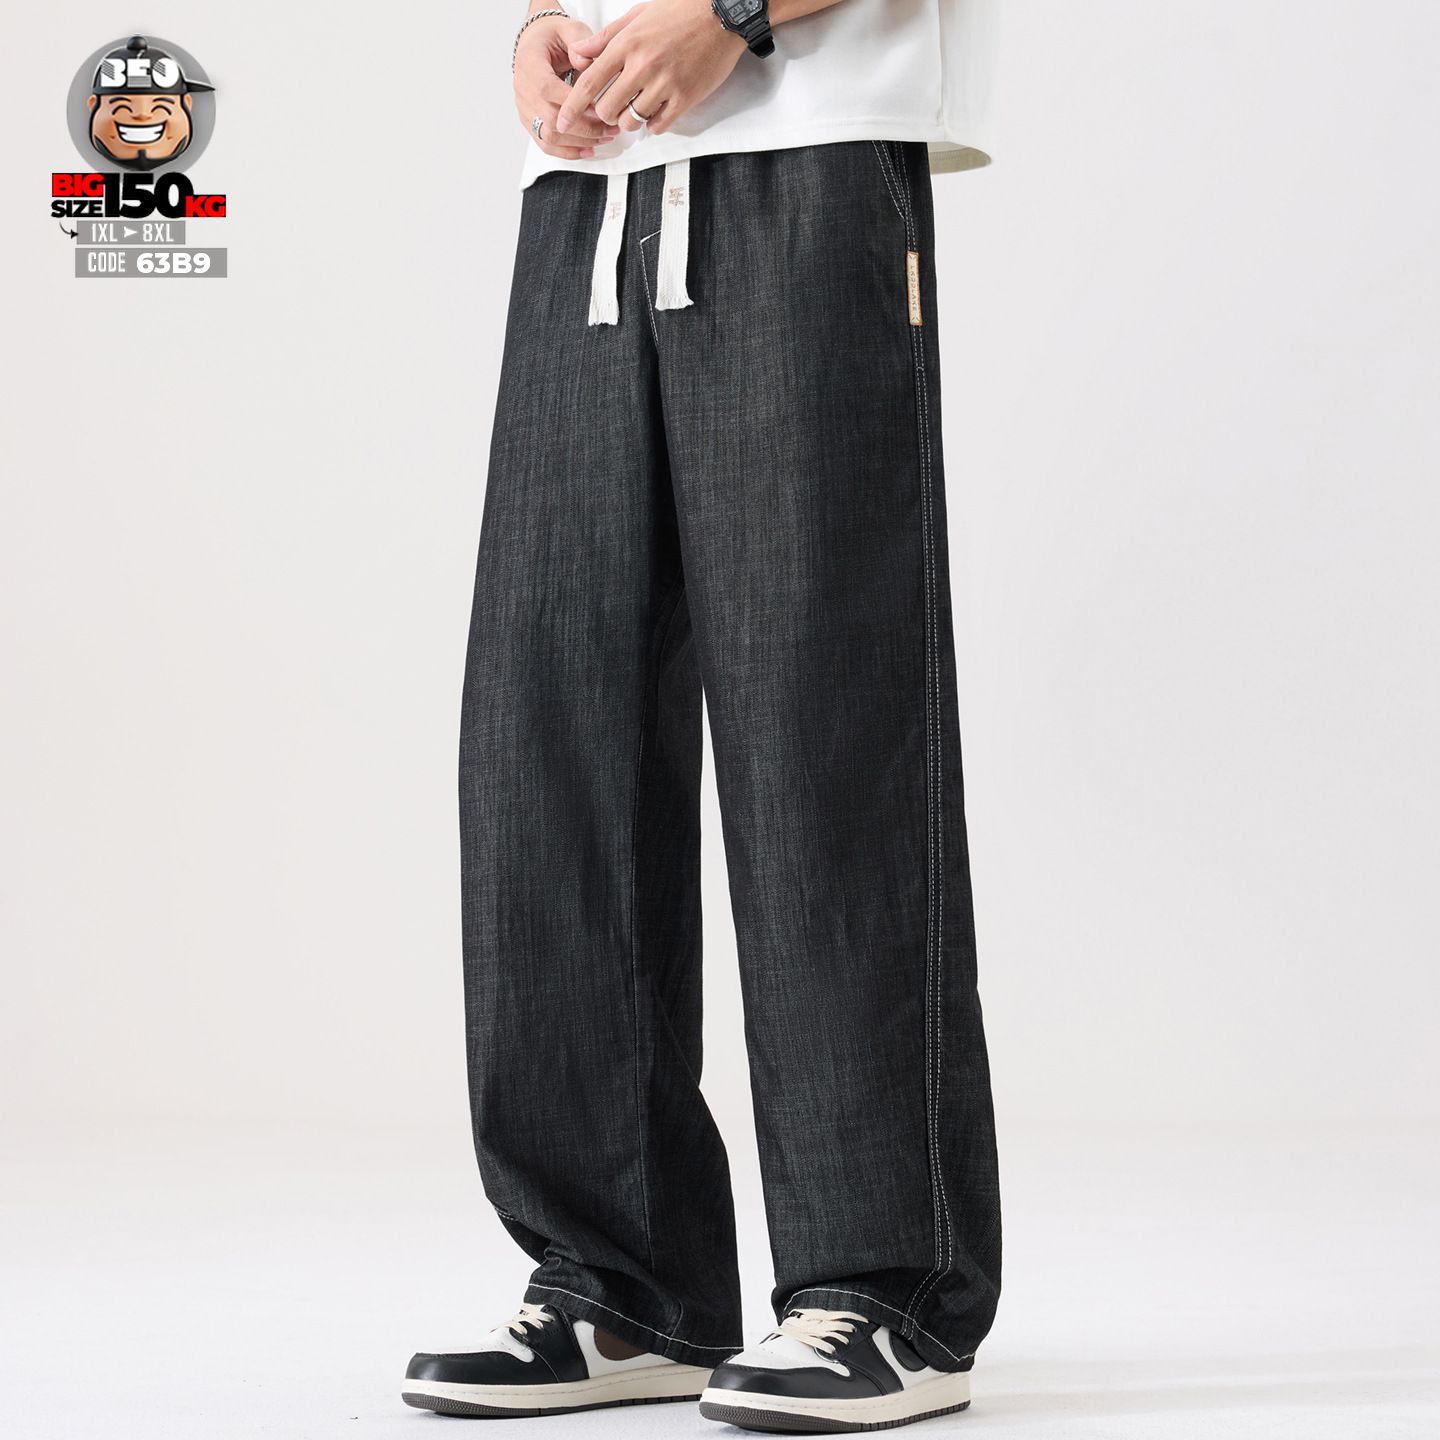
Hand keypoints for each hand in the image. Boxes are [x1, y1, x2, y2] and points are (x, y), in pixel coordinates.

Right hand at [514, 15, 620, 158]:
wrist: (537, 43)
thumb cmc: (552, 36)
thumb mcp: (569, 28)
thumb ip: (579, 41)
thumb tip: (587, 64)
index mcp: (529, 63)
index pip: (547, 90)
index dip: (573, 104)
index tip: (599, 108)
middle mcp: (522, 87)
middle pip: (550, 119)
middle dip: (584, 128)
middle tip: (609, 128)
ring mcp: (525, 107)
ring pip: (548, 136)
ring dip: (579, 142)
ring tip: (604, 138)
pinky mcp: (530, 120)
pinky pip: (545, 143)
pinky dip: (567, 151)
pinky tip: (587, 150)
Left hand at [559, 0, 746, 137]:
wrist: (720, 16)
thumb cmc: (679, 12)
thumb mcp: (637, 15)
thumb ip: (606, 38)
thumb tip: (579, 53)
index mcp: (627, 44)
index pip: (589, 83)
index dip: (571, 106)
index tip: (561, 120)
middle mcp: (642, 66)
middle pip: (607, 109)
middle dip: (605, 114)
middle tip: (613, 108)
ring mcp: (665, 84)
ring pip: (631, 121)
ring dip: (629, 120)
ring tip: (637, 108)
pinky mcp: (685, 98)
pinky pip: (658, 125)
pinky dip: (653, 124)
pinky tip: (656, 111)